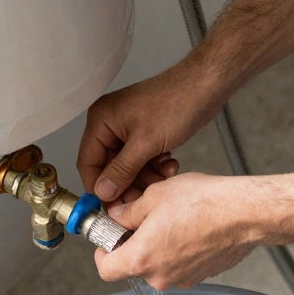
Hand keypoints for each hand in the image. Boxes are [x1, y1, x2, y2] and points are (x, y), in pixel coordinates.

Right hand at [78, 60, 225, 205]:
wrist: (205, 87)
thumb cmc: (176, 102)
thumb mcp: (145, 144)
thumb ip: (121, 171)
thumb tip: (103, 191)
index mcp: (101, 120)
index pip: (88, 162)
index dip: (99, 186)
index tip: (110, 206)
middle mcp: (111, 124)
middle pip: (110, 167)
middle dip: (128, 183)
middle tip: (143, 198)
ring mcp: (128, 129)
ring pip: (129, 167)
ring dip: (146, 176)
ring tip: (163, 176)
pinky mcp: (145, 134)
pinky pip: (143, 160)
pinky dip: (155, 167)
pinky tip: (169, 164)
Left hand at [94, 172, 260, 288]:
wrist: (244, 213)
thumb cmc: (204, 203)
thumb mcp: (154, 196)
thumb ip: (128, 212)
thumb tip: (118, 216)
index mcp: (142, 258)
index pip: (105, 269)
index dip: (103, 252)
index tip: (109, 238)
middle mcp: (160, 276)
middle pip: (134, 266)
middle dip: (135, 244)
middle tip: (144, 220)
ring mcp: (182, 279)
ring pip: (159, 265)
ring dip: (159, 246)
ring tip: (173, 219)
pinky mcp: (201, 276)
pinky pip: (180, 265)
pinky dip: (180, 250)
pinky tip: (191, 227)